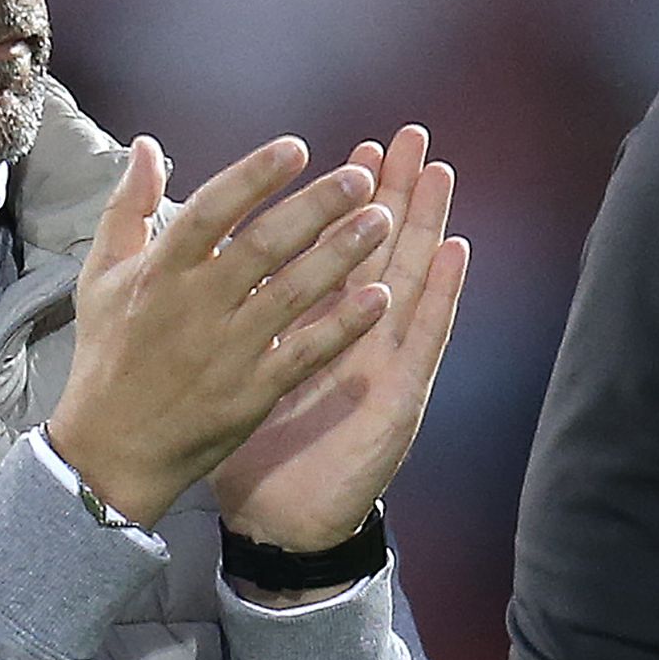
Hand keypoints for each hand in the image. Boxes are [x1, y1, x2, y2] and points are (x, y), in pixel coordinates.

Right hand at [44, 135, 395, 526]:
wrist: (111, 451)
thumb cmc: (108, 356)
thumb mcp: (100, 276)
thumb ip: (127, 207)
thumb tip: (148, 146)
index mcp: (158, 274)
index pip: (209, 210)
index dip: (253, 177)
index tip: (297, 148)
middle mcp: (194, 308)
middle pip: (263, 246)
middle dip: (316, 208)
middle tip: (361, 178)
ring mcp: (226, 353)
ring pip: (292, 294)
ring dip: (341, 255)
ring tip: (383, 221)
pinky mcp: (250, 395)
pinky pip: (305, 353)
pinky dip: (341, 326)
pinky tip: (380, 298)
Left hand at [213, 125, 471, 565]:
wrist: (278, 523)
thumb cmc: (256, 449)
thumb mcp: (234, 373)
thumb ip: (227, 318)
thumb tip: (203, 267)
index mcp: (310, 327)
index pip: (331, 252)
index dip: (343, 202)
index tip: (351, 146)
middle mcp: (352, 339)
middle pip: (379, 254)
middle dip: (395, 194)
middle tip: (410, 137)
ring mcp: (380, 366)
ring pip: (410, 283)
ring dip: (428, 227)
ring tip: (441, 173)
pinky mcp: (396, 399)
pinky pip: (422, 342)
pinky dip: (441, 296)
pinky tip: (456, 253)